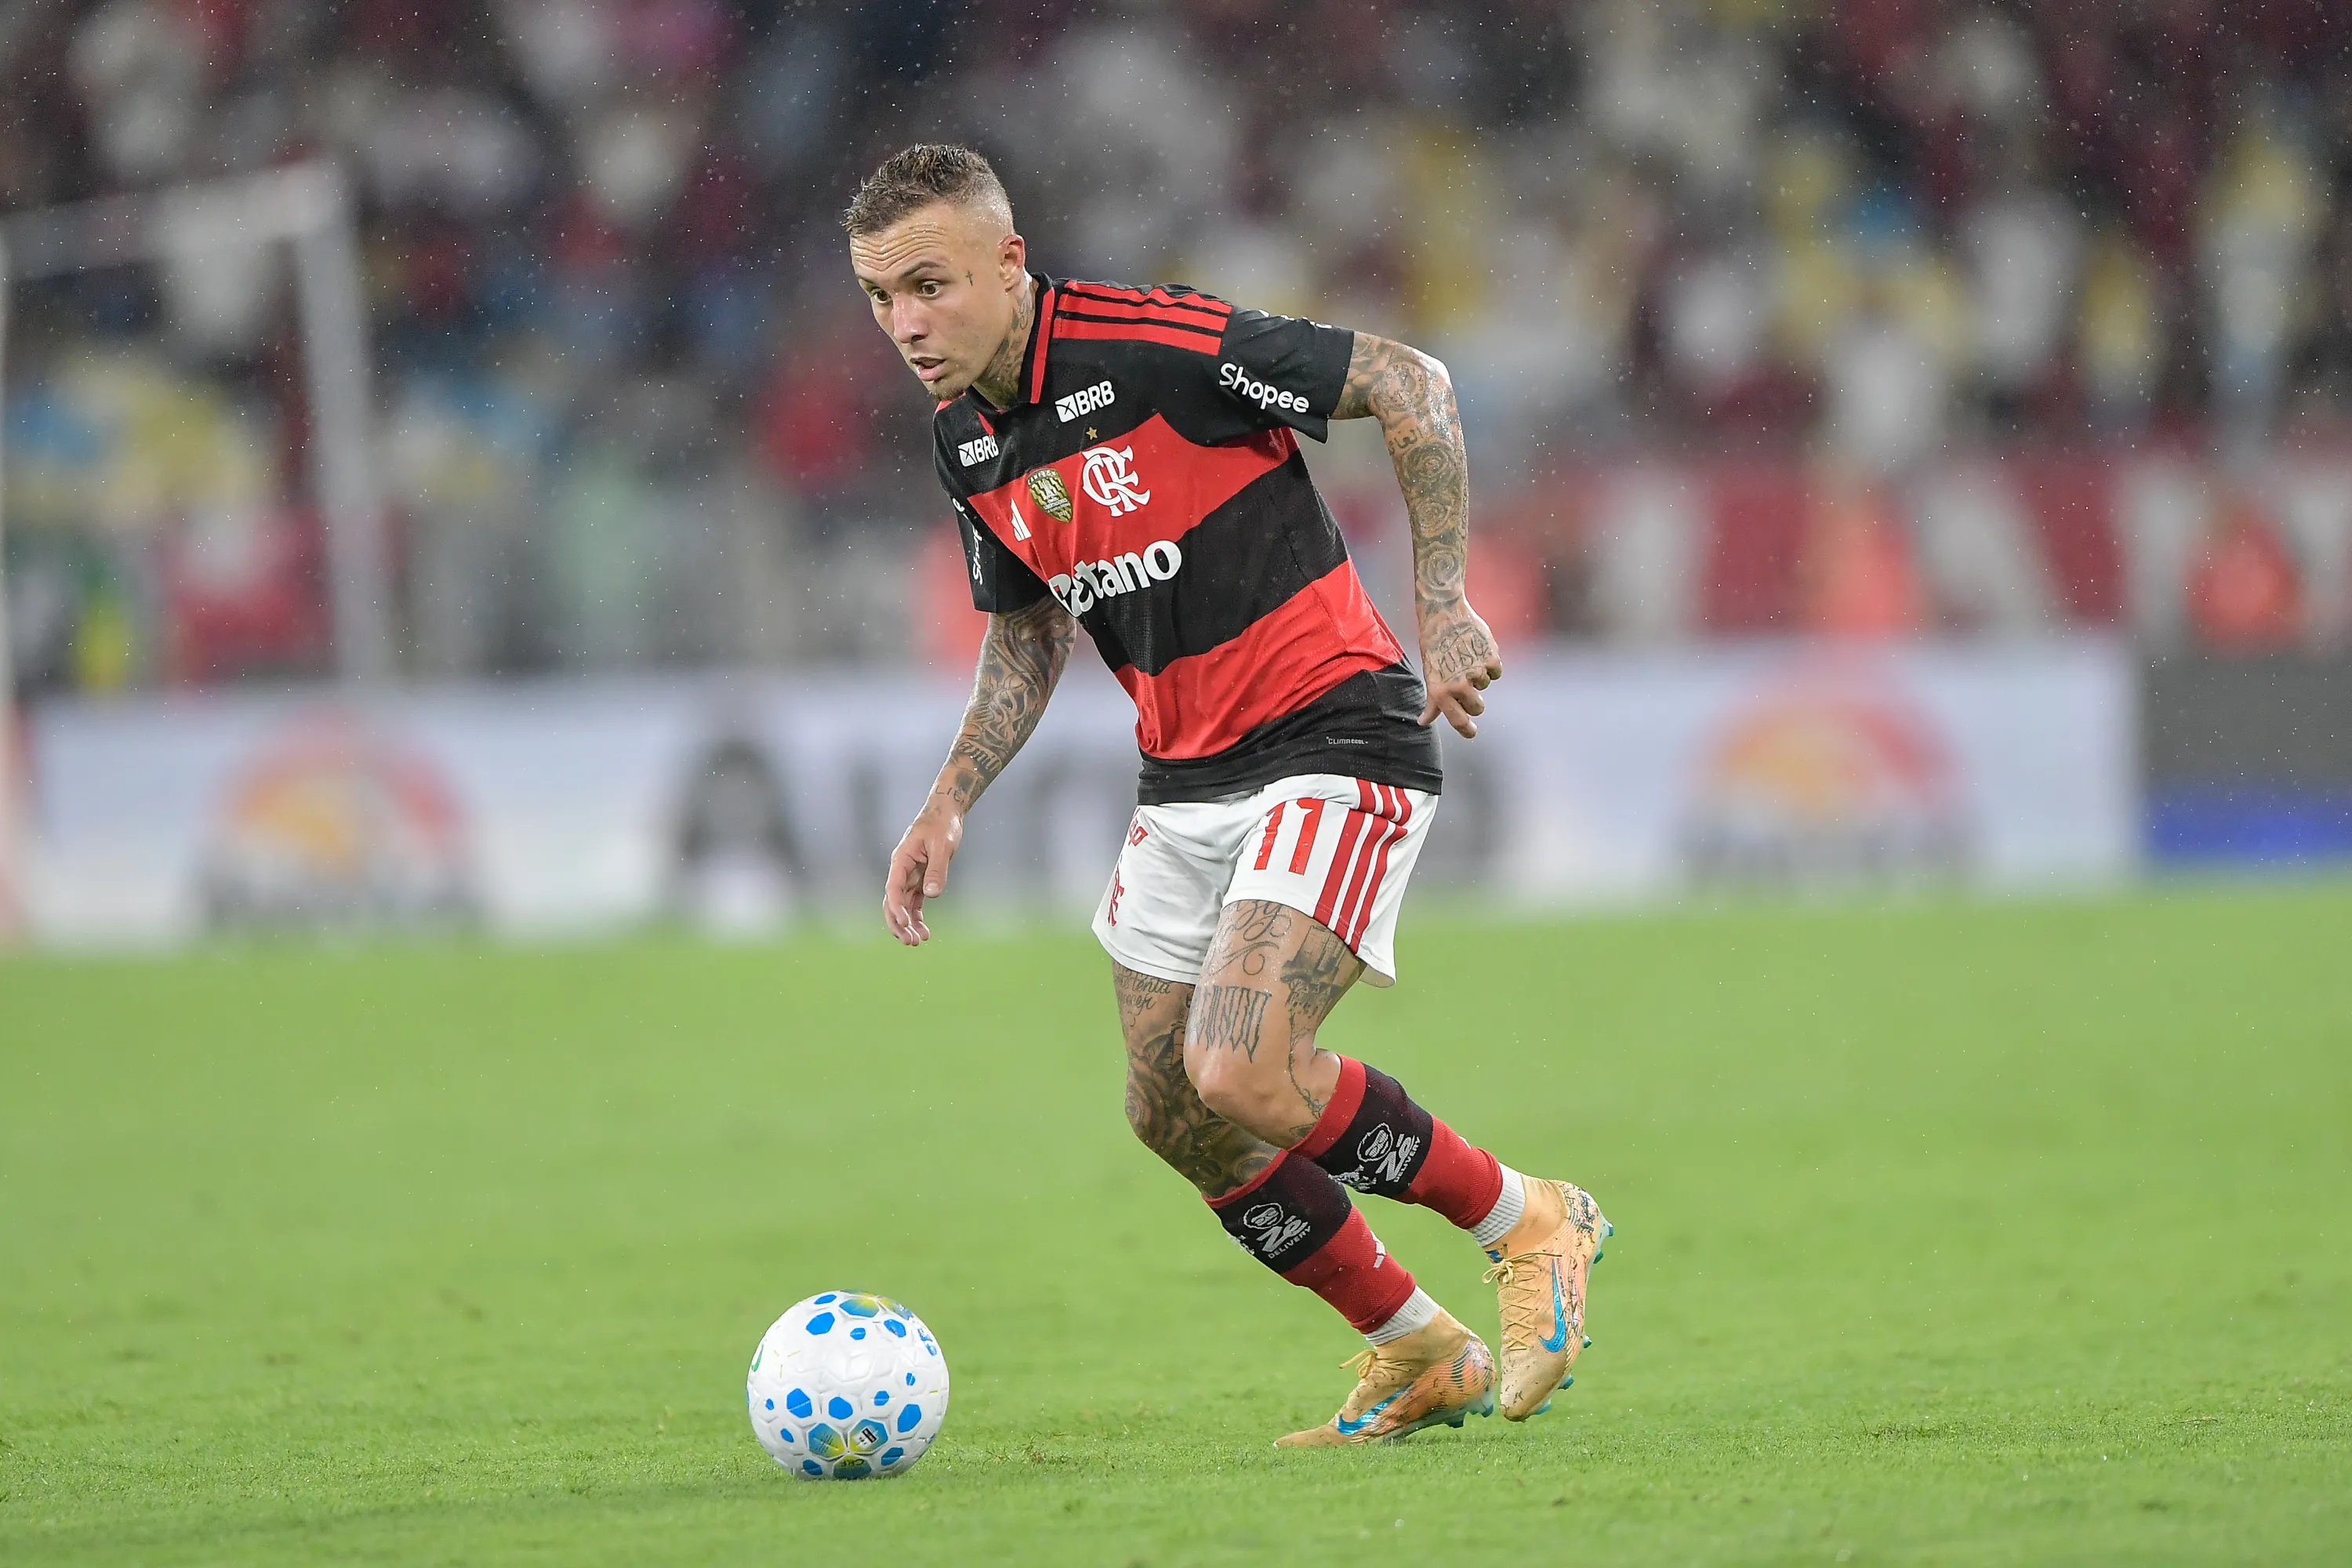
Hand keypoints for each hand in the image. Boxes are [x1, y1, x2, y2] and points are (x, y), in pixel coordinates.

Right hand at [883, 796, 963, 945]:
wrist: (946, 814)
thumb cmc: (942, 825)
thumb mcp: (942, 845)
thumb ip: (936, 869)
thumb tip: (931, 894)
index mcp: (901, 860)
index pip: (893, 888)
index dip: (896, 907)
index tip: (904, 923)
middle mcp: (901, 870)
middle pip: (892, 902)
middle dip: (898, 923)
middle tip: (911, 942)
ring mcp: (909, 877)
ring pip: (903, 906)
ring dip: (908, 924)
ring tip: (918, 942)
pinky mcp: (920, 880)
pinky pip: (914, 903)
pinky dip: (917, 917)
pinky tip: (925, 931)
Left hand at [1416, 600, 1502, 736]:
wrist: (1444, 615)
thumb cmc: (1434, 647)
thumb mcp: (1430, 675)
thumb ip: (1433, 701)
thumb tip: (1423, 722)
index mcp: (1441, 692)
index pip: (1458, 721)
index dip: (1467, 730)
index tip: (1471, 733)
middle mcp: (1459, 685)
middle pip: (1477, 707)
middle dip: (1474, 700)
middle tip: (1465, 682)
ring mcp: (1476, 672)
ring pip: (1486, 686)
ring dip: (1479, 676)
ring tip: (1466, 657)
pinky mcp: (1491, 659)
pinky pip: (1496, 671)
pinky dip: (1489, 663)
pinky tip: (1477, 649)